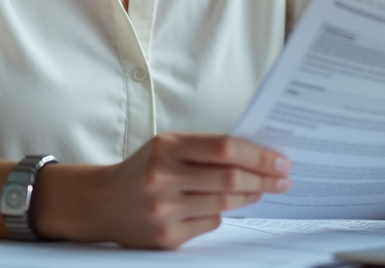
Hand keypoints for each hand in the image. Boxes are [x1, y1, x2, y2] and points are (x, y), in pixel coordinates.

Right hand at [34, 134, 290, 248]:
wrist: (101, 203)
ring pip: (225, 203)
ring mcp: (164, 210)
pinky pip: (210, 222)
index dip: (258, 156)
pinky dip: (221, 212)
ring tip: (262, 190)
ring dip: (250, 197)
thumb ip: (204, 149)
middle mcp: (163, 178)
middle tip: (283, 179)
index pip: (224, 148)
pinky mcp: (166, 237)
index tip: (280, 161)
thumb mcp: (166, 147)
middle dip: (264, 179)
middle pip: (230, 179)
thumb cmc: (142, 169)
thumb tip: (255, 157)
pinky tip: (223, 206)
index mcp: (165, 147)